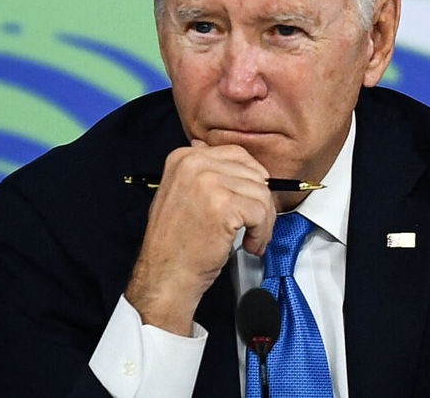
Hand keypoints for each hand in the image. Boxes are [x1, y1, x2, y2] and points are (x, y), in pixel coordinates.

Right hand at [124, 140, 275, 334]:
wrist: (165, 275)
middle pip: (253, 173)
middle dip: (262, 202)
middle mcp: (194, 164)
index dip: (252, 180)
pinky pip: (261, 212)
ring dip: (264, 221)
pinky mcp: (223, 204)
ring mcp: (208, 182)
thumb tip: (235, 162)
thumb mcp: (181, 195)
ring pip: (261, 193)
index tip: (253, 199)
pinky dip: (262, 232)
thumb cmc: (175, 244)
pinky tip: (250, 244)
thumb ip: (204, 175)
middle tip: (255, 225)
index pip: (237, 155)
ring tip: (252, 238)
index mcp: (184, 158)